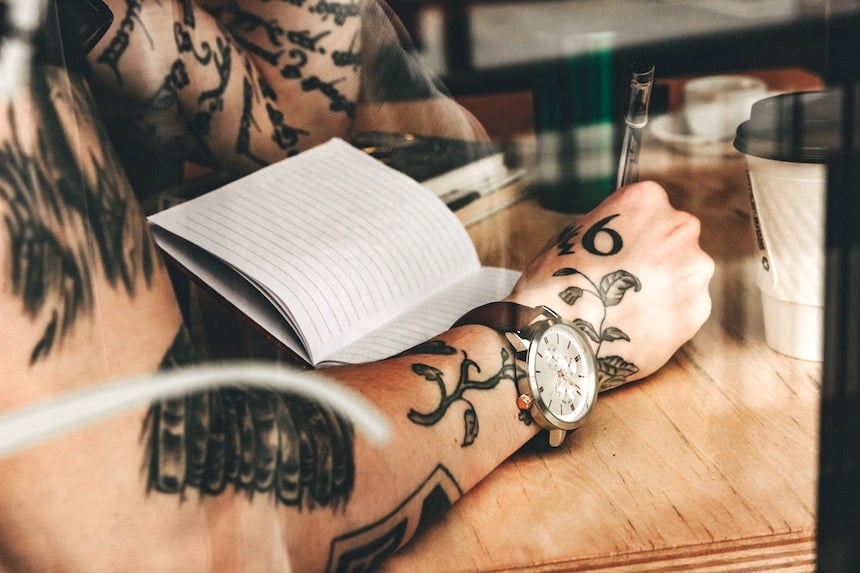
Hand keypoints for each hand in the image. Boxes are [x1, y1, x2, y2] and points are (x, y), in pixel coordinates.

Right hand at [507, 181, 713, 390]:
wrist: (561, 336)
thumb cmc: (556, 284)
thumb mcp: (573, 234)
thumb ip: (610, 230)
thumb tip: (620, 240)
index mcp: (646, 200)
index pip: (649, 210)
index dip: (631, 234)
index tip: (617, 251)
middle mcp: (679, 227)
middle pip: (674, 239)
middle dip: (654, 258)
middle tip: (623, 282)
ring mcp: (693, 269)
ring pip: (683, 274)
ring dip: (663, 287)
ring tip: (628, 308)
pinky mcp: (698, 309)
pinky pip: (685, 307)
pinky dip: (667, 316)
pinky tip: (638, 325)